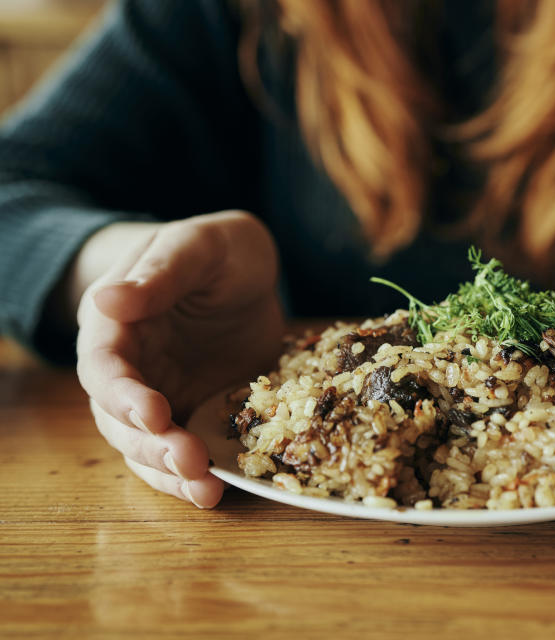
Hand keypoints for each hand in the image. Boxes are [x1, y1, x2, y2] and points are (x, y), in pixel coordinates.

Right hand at [76, 211, 283, 506]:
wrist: (247, 272)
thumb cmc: (219, 251)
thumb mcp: (200, 247)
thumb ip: (162, 273)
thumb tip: (106, 301)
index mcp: (117, 323)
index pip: (105, 365)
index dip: (124, 394)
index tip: (153, 413)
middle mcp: (130, 367)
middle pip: (120, 419)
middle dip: (151, 445)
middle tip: (189, 460)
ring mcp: (161, 394)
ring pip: (146, 446)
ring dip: (170, 472)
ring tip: (206, 490)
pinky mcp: (195, 413)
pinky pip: (183, 452)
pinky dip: (193, 476)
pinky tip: (215, 491)